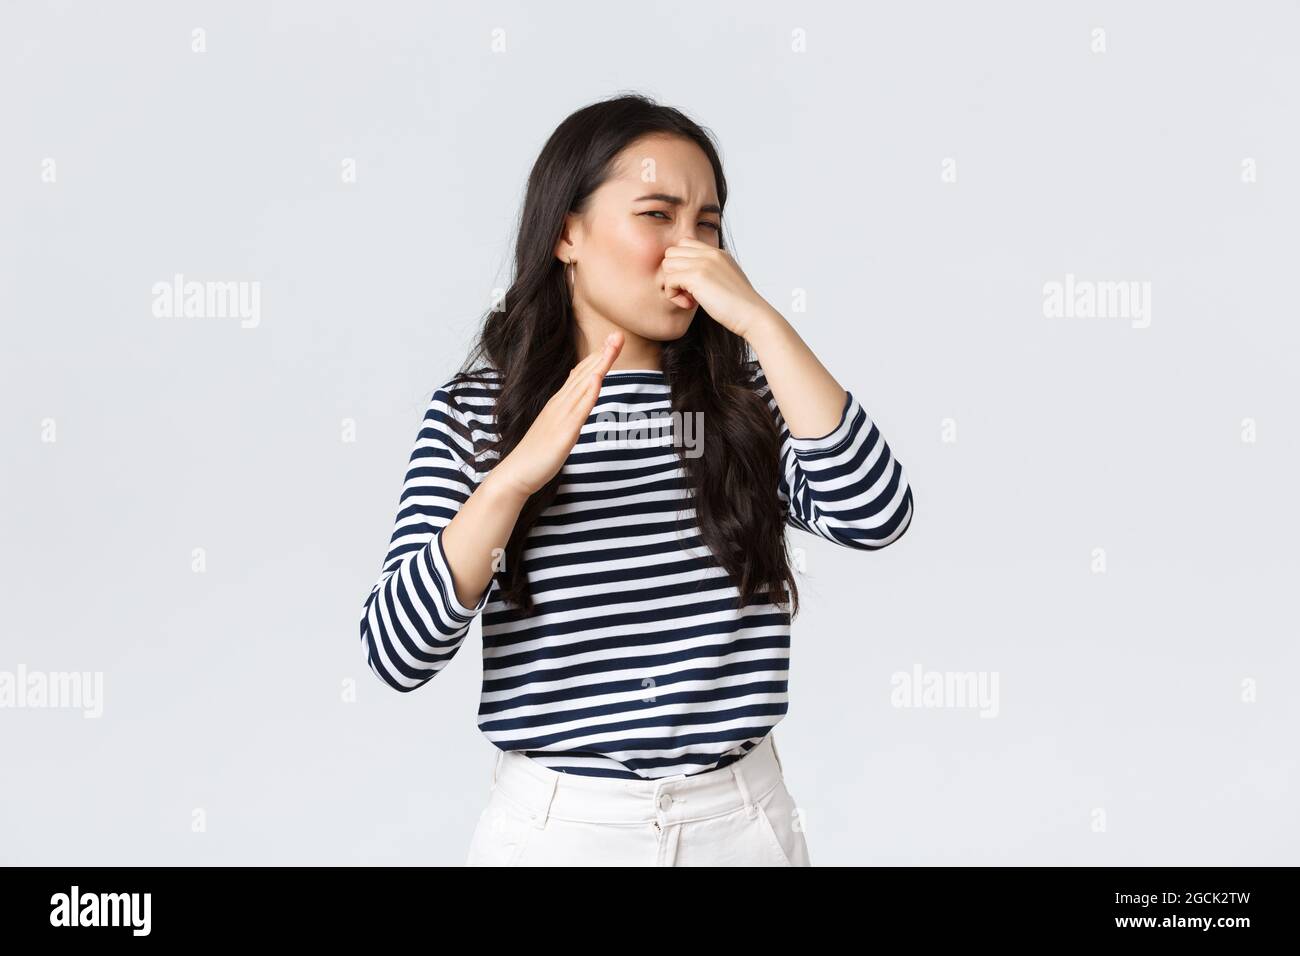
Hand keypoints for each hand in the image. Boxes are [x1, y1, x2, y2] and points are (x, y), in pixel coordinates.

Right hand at [491, 331, 624, 496]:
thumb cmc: (536, 454)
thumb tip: (578, 400)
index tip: (612, 341)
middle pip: (585, 373)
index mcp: (559, 403)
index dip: (597, 357)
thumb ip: (567, 413)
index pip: (581, 374)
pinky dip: (589, 392)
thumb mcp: (555, 427)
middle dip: (603, 353)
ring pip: (584, 385)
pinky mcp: (563, 432)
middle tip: (619, 334)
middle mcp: (560, 404)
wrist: (517, 473)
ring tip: (613, 346)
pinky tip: (598, 378)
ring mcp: (561, 416)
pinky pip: (579, 409)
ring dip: (600, 364)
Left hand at [660, 236, 770, 338]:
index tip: (692, 284)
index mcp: (717, 253)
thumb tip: (692, 280)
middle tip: (687, 292)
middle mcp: (710, 253)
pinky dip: (674, 295)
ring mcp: (703, 263)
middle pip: (672, 252)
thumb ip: (712, 274)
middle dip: (674, 272)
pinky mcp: (697, 276)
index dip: (682, 265)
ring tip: (689, 299)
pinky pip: (669, 280)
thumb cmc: (741, 306)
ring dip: (673, 284)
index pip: (684, 244)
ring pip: (667, 264)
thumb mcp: (727, 281)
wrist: (753, 315)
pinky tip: (689, 305)